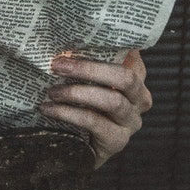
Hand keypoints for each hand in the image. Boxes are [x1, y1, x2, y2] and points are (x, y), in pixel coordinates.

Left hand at [39, 49, 151, 166]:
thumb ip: (86, 62)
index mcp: (136, 77)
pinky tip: (49, 109)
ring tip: (52, 91)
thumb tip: (65, 43)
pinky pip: (94, 122)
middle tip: (58, 65)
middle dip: (89, 69)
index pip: (131, 55)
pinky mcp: (117, 141)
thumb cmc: (85, 106)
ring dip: (77, 93)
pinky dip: (68, 113)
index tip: (80, 40)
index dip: (110, 45)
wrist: (82, 149)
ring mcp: (131, 121)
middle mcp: (140, 99)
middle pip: (125, 78)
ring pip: (112, 101)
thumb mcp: (89, 81)